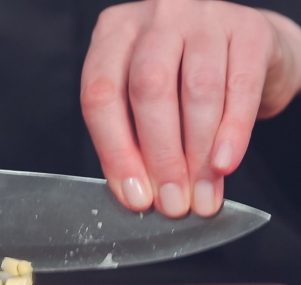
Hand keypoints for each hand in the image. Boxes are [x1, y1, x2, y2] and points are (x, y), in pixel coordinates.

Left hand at [81, 0, 300, 216]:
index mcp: (114, 35)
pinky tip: (224, 164)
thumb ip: (134, 140)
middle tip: (172, 201)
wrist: (245, 50)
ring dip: (197, 154)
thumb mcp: (144, 102)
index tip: (134, 196)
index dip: (116, 152)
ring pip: (197, 91)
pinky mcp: (248, 29)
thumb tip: (138, 194)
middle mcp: (154, 19)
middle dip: (160, 157)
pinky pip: (240, 88)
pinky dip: (232, 134)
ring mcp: (202, 17)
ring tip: (200, 195)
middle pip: (149, 90)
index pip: (101, 95)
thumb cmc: (181, 81)